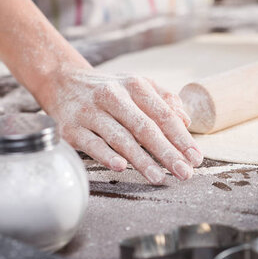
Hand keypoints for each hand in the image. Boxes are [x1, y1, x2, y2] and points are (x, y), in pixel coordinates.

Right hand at [38, 67, 203, 184]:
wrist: (61, 81)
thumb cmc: (110, 90)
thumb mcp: (138, 86)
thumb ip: (164, 101)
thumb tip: (186, 120)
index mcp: (135, 86)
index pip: (163, 114)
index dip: (181, 137)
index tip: (196, 157)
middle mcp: (113, 96)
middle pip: (144, 127)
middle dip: (167, 152)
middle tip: (185, 173)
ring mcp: (91, 112)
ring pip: (120, 138)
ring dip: (141, 160)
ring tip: (159, 177)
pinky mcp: (71, 128)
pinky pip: (91, 143)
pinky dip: (105, 155)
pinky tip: (120, 167)